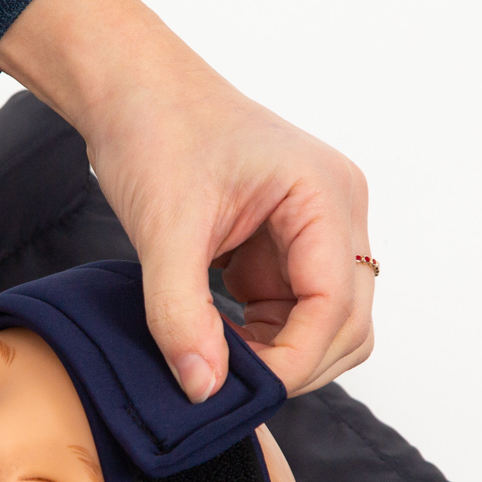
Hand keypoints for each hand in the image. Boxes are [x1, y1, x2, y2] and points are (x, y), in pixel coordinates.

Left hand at [0, 0, 373, 399]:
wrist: (131, 91)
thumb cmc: (155, 131)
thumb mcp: (164, 228)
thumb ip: (181, 315)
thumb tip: (204, 390)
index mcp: (325, 193)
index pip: (335, 304)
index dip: (293, 359)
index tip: (238, 390)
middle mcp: (338, 211)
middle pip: (349, 322)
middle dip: (294, 363)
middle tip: (225, 383)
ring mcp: (319, 230)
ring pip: (329, 325)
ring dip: (281, 354)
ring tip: (216, 358)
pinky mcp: (290, 245)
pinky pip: (295, 312)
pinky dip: (263, 338)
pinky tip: (217, 339)